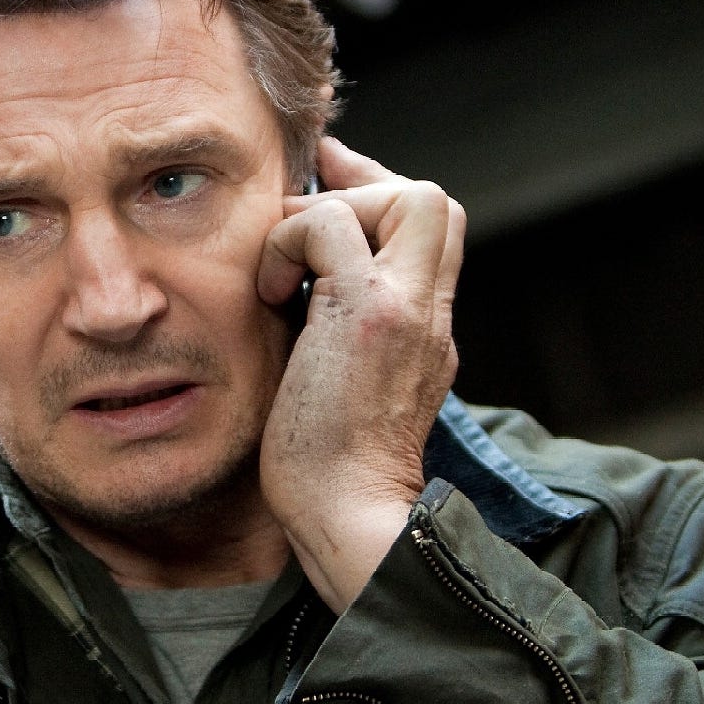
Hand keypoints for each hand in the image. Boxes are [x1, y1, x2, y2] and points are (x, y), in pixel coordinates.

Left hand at [256, 136, 464, 610]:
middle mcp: (429, 314)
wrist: (346, 517)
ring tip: (282, 268)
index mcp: (426, 331)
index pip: (429, 233)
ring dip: (330, 213)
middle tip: (300, 208)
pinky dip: (289, 240)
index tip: (325, 193)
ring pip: (409, 197)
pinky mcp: (367, 314)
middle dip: (364, 186)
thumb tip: (296, 296)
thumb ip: (340, 338)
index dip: (377, 197)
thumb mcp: (346, 388)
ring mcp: (406, 310)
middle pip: (435, 202)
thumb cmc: (326, 472)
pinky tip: (268, 293)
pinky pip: (331, 224)